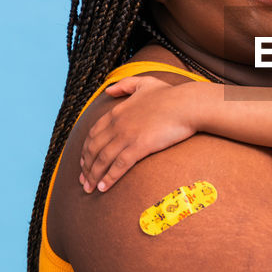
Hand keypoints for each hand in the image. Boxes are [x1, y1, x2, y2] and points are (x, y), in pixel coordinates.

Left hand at [79, 78, 217, 191]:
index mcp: (117, 112)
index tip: (84, 161)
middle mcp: (117, 125)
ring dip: (93, 176)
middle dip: (86, 167)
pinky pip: (119, 165)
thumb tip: (108, 90)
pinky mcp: (139, 146)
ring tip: (90, 189)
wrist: (187, 105)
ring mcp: (127, 136)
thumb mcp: (144, 83)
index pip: (93, 133)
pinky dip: (109, 178)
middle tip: (83, 180)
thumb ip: (124, 85)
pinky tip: (104, 187)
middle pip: (94, 149)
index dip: (86, 149)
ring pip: (103, 159)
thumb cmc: (170, 95)